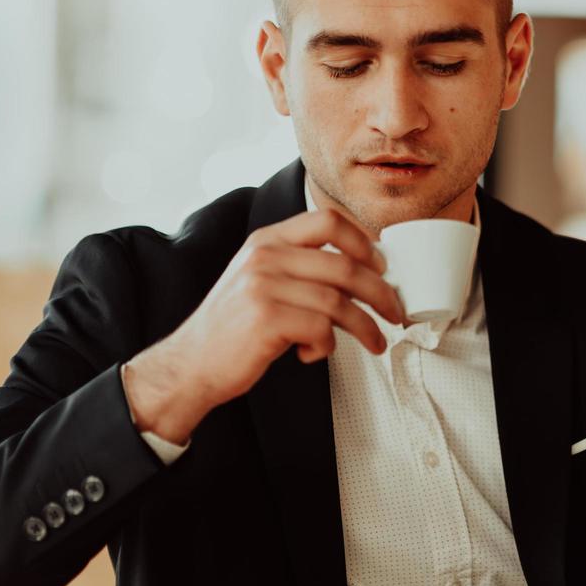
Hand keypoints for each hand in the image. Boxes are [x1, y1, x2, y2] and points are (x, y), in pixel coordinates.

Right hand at [122, 208, 404, 442]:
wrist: (190, 364)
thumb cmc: (234, 327)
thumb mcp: (259, 279)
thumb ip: (299, 267)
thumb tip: (363, 272)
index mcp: (267, 240)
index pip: (328, 221)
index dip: (364, 243)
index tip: (382, 267)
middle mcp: (264, 256)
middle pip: (345, 265)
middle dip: (381, 292)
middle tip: (395, 312)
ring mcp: (263, 286)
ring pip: (339, 301)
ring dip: (365, 326)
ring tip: (376, 341)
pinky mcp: (265, 319)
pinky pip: (321, 328)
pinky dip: (327, 345)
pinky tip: (313, 352)